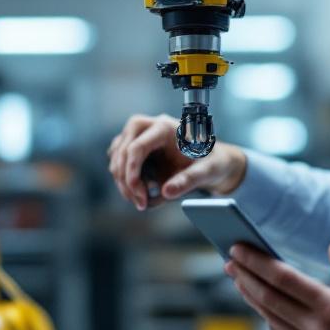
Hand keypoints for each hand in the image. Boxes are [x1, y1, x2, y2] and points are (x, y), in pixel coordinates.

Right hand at [106, 113, 247, 209]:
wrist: (212, 161)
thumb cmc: (211, 162)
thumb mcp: (206, 172)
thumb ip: (188, 181)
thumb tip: (166, 192)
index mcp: (166, 127)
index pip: (137, 146)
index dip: (132, 172)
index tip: (139, 195)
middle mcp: (149, 126)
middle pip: (122, 150)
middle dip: (125, 179)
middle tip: (140, 203)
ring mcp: (140, 135)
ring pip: (117, 156)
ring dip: (123, 181)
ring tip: (141, 202)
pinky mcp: (136, 145)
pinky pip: (119, 160)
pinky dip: (124, 178)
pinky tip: (139, 192)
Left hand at [225, 242, 329, 329]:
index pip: (284, 279)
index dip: (257, 261)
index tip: (239, 248)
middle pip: (268, 298)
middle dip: (245, 276)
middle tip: (229, 259)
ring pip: (270, 319)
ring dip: (251, 297)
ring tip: (240, 278)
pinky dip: (269, 318)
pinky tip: (263, 304)